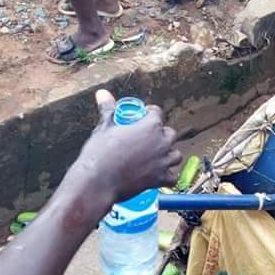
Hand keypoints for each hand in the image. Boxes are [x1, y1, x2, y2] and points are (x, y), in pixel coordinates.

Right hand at [71, 90, 182, 205]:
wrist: (98, 181)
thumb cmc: (100, 152)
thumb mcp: (105, 126)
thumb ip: (108, 108)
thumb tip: (102, 93)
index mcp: (151, 126)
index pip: (157, 113)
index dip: (149, 113)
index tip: (141, 118)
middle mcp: (162, 142)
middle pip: (169, 133)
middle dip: (160, 134)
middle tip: (146, 138)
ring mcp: (163, 161)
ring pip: (176, 155)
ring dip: (168, 154)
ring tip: (156, 156)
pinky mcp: (160, 179)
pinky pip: (172, 178)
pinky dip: (168, 176)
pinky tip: (158, 175)